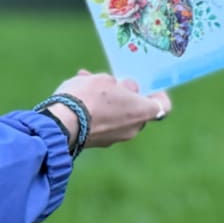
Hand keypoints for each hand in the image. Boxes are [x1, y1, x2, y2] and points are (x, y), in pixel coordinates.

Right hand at [46, 70, 170, 150]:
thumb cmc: (88, 97)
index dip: (158, 94)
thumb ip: (121, 84)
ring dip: (106, 100)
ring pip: (116, 114)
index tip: (150, 86)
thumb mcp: (105, 80)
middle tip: (113, 81)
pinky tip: (77, 93)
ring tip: (85, 80)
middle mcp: (132, 129)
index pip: (163, 106)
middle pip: (137, 109)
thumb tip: (125, 89)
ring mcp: (114, 138)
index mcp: (141, 112)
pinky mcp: (96, 143)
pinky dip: (94, 110)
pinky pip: (101, 122)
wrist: (60, 125)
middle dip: (126, 95)